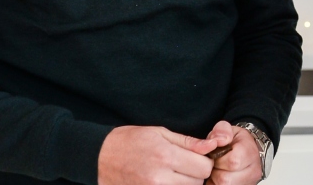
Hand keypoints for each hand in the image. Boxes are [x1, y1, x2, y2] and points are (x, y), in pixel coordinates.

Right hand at [97, 125, 216, 184]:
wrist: (100, 157)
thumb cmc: (130, 141)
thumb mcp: (160, 133)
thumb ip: (188, 142)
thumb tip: (212, 145)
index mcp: (166, 156)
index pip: (204, 167)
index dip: (205, 161)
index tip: (197, 157)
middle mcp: (160, 178)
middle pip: (197, 183)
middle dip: (196, 175)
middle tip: (184, 166)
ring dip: (185, 184)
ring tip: (174, 174)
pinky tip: (167, 181)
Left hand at [205, 122, 262, 184]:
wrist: (249, 151)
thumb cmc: (238, 142)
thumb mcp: (230, 130)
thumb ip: (221, 131)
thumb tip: (218, 140)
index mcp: (250, 153)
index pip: (232, 162)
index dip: (219, 159)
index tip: (217, 154)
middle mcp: (252, 172)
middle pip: (226, 179)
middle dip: (215, 171)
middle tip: (216, 164)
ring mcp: (247, 183)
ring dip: (215, 180)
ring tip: (217, 170)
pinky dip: (216, 184)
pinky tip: (219, 176)